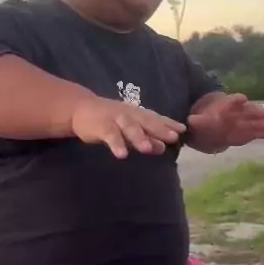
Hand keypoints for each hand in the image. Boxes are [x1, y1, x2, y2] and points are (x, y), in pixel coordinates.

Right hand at [71, 97, 185, 158]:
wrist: (80, 109)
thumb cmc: (109, 120)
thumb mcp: (129, 129)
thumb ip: (146, 137)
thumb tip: (163, 147)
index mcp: (137, 113)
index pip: (156, 118)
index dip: (169, 123)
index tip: (183, 130)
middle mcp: (129, 114)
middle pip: (146, 121)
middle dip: (159, 129)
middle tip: (172, 138)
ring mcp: (114, 118)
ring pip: (129, 126)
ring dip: (139, 137)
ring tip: (148, 149)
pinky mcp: (100, 125)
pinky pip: (109, 135)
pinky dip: (116, 144)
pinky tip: (122, 155)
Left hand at [187, 93, 263, 147]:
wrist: (212, 123)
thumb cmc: (206, 122)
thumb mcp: (198, 122)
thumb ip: (197, 122)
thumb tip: (190, 121)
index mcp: (225, 106)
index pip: (231, 101)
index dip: (236, 100)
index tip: (242, 99)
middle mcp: (238, 112)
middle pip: (247, 111)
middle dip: (254, 112)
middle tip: (263, 114)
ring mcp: (246, 121)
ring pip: (256, 120)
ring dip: (263, 123)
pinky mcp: (250, 131)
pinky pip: (260, 132)